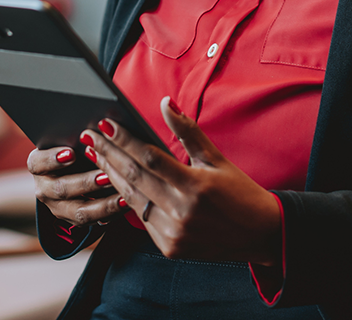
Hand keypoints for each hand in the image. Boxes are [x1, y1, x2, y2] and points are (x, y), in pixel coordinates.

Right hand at [26, 145, 123, 226]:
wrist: (66, 170)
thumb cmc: (70, 147)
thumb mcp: (67, 140)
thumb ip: (77, 138)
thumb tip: (99, 127)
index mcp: (37, 164)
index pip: (38, 163)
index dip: (53, 159)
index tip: (71, 153)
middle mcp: (43, 188)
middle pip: (61, 189)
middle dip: (85, 183)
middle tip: (106, 176)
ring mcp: (57, 207)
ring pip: (78, 211)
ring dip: (102, 204)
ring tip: (121, 195)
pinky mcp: (72, 219)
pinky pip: (92, 221)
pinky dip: (110, 213)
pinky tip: (125, 204)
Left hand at [81, 97, 281, 265]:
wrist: (261, 234)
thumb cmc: (240, 192)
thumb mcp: (216, 159)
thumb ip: (188, 131)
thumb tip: (167, 103)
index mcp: (196, 186)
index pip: (150, 158)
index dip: (125, 140)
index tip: (106, 124)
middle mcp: (183, 212)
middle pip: (135, 177)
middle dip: (109, 154)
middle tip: (91, 136)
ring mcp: (174, 233)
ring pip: (133, 199)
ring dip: (112, 175)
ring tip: (96, 155)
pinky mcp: (170, 248)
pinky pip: (143, 220)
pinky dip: (129, 199)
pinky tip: (117, 182)